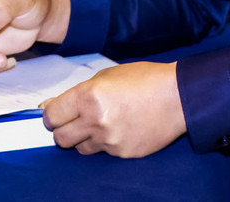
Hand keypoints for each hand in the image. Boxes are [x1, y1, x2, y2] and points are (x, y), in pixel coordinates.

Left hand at [41, 62, 185, 157]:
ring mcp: (109, 140)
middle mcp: (96, 121)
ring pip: (81, 149)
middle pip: (61, 138)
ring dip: (84, 138)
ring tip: (102, 124)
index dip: (51, 115)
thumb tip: (51, 105)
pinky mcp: (122, 153)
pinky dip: (107, 143)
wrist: (178, 96)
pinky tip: (121, 128)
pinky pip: (104, 152)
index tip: (55, 115)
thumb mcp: (107, 75)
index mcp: (89, 96)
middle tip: (74, 121)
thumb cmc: (145, 80)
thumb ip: (78, 92)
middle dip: (63, 130)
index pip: (52, 116)